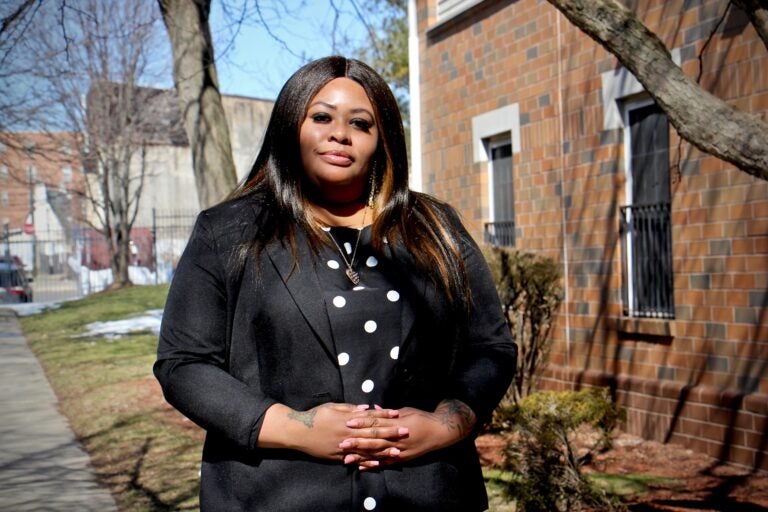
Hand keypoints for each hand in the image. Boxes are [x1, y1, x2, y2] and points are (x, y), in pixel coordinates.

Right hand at [258, 403, 405, 461]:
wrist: (298, 432)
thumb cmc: (315, 416)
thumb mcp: (332, 407)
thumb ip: (350, 408)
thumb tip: (367, 407)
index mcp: (348, 419)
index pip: (370, 417)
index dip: (384, 415)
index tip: (397, 414)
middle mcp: (348, 433)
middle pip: (373, 433)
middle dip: (390, 433)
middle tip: (405, 433)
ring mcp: (344, 447)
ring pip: (367, 449)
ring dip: (383, 450)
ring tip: (397, 452)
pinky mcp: (338, 457)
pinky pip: (355, 460)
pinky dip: (366, 462)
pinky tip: (378, 464)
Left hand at [340, 399, 476, 468]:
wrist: (440, 431)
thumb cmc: (422, 417)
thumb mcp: (405, 410)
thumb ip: (388, 412)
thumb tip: (373, 408)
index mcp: (397, 423)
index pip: (376, 422)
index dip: (362, 422)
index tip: (348, 422)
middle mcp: (397, 438)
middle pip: (374, 439)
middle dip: (357, 442)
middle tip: (342, 443)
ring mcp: (400, 450)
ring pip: (378, 453)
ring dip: (362, 456)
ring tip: (347, 459)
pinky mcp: (403, 458)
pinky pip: (386, 463)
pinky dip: (374, 465)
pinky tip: (363, 467)